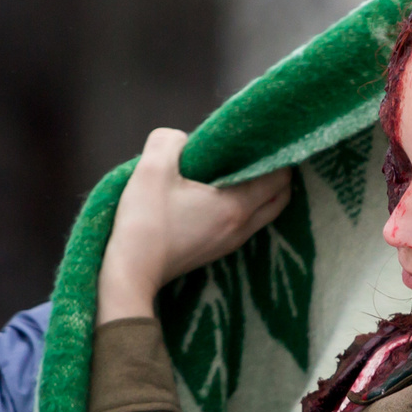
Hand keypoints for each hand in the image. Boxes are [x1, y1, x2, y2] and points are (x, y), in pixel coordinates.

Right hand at [98, 129, 292, 322]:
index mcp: (235, 205)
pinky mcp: (216, 252)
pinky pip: (246, 226)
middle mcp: (241, 227)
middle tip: (258, 154)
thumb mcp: (151, 169)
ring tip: (241, 172)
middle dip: (277, 175)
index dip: (278, 156)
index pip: (279, 178)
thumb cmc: (145, 221)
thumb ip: (168, 142)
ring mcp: (230, 243)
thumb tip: (181, 140)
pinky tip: (222, 196)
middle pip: (279, 198)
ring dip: (263, 193)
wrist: (131, 272)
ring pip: (264, 215)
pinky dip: (246, 208)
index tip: (265, 139)